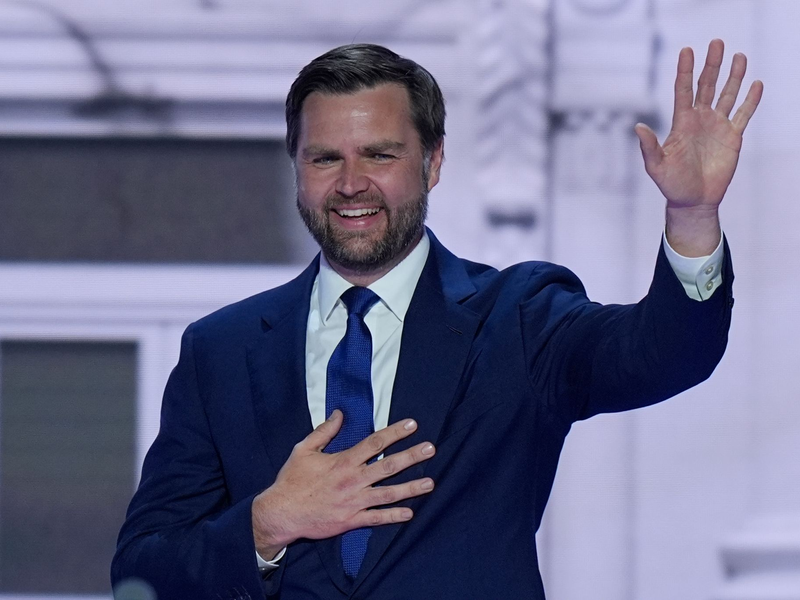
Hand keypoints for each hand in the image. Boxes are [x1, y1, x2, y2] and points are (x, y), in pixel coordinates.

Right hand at [251, 410, 435, 559]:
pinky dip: (394, 516)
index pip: (375, 442)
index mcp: (344, 461)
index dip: (395, 432)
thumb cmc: (292, 480)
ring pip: (389, 493)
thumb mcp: (304, 449)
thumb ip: (324, 431)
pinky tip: (410, 513)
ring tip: (430, 482)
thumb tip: (339, 414)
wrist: (281, 513)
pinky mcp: (351, 521)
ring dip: (411, 488)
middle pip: (388, 466)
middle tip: (431, 449)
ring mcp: (354, 501)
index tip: (412, 425)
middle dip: (412, 456)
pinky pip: (377, 518)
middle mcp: (353, 480)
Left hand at [635, 39, 762, 255]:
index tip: (687, 50)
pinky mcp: (733, 137)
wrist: (693, 201)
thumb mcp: (656, 166)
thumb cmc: (671, 184)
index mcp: (681, 123)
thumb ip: (649, 146)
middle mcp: (699, 120)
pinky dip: (751, 100)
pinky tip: (756, 84)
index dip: (685, 71)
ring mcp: (717, 127)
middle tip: (717, 42)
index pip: (683, 90)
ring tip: (739, 56)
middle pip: (706, 86)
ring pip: (727, 95)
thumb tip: (638, 127)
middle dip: (712, 65)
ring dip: (734, 76)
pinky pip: (743, 114)